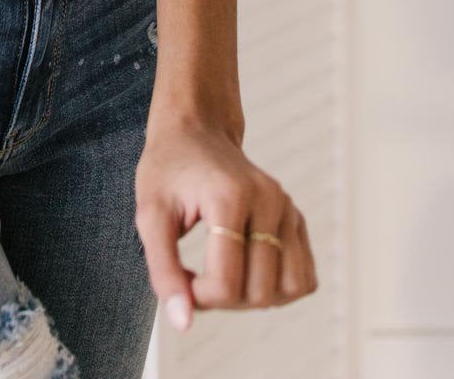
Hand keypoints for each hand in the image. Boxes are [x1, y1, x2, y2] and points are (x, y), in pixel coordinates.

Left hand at [134, 115, 317, 330]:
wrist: (195, 130)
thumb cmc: (168, 170)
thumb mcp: (149, 214)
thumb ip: (163, 270)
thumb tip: (183, 323)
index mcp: (231, 196)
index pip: (226, 281)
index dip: (198, 296)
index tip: (180, 278)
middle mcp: (269, 201)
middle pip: (259, 292)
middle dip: (223, 300)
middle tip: (197, 276)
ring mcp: (288, 208)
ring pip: (290, 289)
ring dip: (255, 299)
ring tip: (224, 274)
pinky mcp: (297, 218)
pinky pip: (303, 277)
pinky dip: (277, 288)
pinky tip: (247, 269)